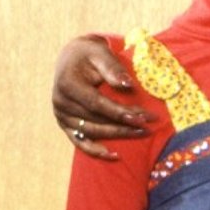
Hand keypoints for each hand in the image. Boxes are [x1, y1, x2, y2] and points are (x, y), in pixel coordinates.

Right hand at [54, 35, 148, 158]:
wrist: (73, 58)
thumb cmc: (90, 54)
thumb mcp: (100, 53)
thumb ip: (112, 68)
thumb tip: (127, 85)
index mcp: (67, 84)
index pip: (96, 104)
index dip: (120, 112)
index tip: (142, 117)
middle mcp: (60, 102)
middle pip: (96, 119)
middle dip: (124, 124)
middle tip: (149, 126)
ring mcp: (61, 115)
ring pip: (92, 131)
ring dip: (117, 135)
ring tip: (141, 133)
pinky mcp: (65, 124)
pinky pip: (79, 141)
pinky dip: (95, 150)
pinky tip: (114, 156)